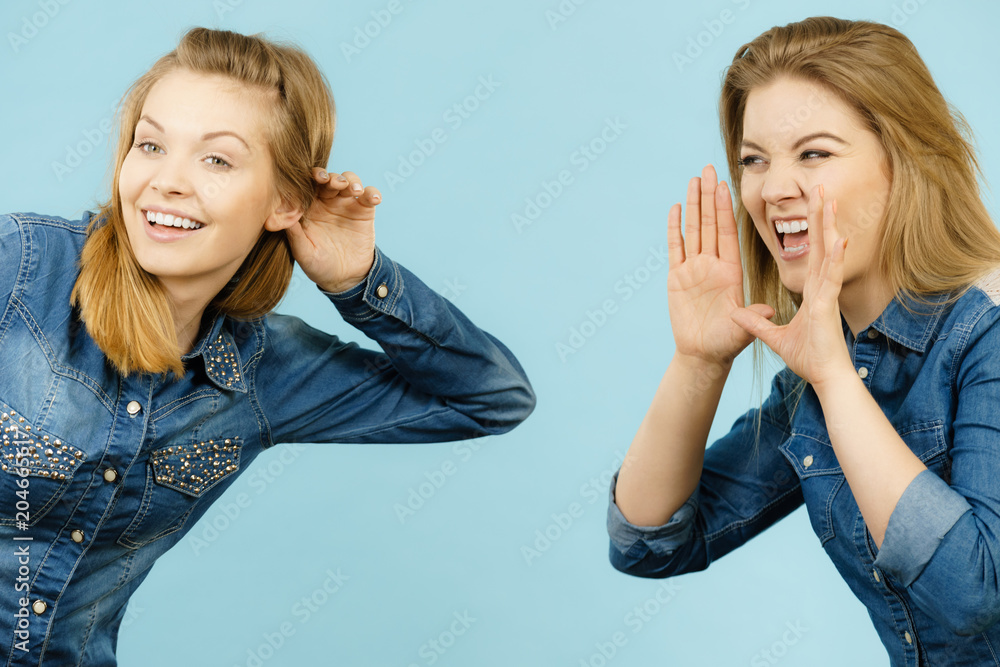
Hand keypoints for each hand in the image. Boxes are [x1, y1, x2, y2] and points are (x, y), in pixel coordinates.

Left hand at [286, 169, 380, 292]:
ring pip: (349, 181)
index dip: (311, 177)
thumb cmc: (319, 266)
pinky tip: (374, 199)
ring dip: (351, 181)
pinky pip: (369, 195)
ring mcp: (347, 204)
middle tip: (334, 183)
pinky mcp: (364, 211)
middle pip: (330, 178)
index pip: (309, 184)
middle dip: (332, 177)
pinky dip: (372, 193)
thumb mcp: (304, 252)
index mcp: (309, 207)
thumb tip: (278, 214)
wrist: (345, 279)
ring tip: (354, 191)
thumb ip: (294, 234)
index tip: (314, 178)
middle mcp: (327, 201)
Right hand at [667, 165, 773, 366]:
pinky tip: (676, 208)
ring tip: (693, 179)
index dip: (725, 209)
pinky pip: (675, 248)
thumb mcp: (744, 329)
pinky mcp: (676, 278)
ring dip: (693, 205)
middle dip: (709, 196)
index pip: (728, 234)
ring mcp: (693, 269)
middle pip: (710, 224)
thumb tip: (769, 310)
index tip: (725, 186)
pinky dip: (675, 228)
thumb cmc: (727, 343)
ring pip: (693, 230)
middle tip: (708, 169)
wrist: (704, 355)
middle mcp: (712, 265)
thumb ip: (753, 316)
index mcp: (730, 272)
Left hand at [730, 185, 852, 386]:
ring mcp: (826, 293)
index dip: (809, 230)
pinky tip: (838, 238)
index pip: (809, 252)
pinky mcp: (827, 304)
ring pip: (828, 252)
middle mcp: (821, 286)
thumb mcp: (774, 336)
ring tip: (828, 199)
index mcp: (811, 290)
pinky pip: (830, 277)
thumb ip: (756, 323)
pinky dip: (835, 258)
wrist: (824, 377)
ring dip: (829, 225)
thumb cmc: (809, 357)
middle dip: (819, 216)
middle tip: (819, 188)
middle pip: (820, 243)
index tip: (808, 207)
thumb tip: (738, 314)